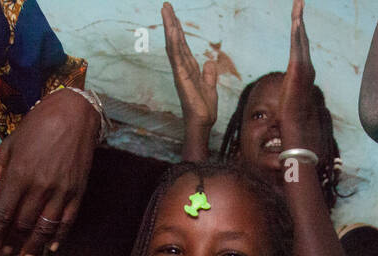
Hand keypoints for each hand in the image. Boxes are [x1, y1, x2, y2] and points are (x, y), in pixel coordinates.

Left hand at [0, 88, 99, 255]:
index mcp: (19, 174)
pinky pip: (67, 221)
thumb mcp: (9, 145)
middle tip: (4, 254)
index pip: (2, 212)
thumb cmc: (37, 127)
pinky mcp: (77, 193)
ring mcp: (60, 191)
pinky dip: (59, 236)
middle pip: (22, 224)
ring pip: (45, 227)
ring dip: (34, 246)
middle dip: (11, 242)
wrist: (74, 115)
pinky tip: (52, 247)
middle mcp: (39, 186)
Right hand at [162, 2, 217, 130]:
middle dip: (171, 22)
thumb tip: (209, 62)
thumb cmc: (204, 108)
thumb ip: (209, 74)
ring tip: (166, 10)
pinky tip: (172, 30)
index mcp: (188, 68)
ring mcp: (180, 71)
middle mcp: (182, 67)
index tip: (173, 14)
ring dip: (170, 27)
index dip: (178, 29)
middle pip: (175, 40)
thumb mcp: (210, 87)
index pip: (182, 44)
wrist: (203, 122)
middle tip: (166, 4)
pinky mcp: (181, 76)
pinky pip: (176, 56)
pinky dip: (174, 43)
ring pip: (173, 44)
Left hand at [278, 0, 319, 150]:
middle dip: (300, 17)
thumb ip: (291, 97)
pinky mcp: (298, 71)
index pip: (300, 46)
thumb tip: (288, 104)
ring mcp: (304, 68)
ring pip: (300, 38)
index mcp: (304, 72)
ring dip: (299, 18)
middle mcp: (307, 67)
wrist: (300, 132)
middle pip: (302, 36)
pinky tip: (296, 19)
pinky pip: (297, 47)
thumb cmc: (294, 123)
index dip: (299, 30)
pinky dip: (297, 32)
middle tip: (299, 0)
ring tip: (298, 2)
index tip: (297, 15)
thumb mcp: (290, 103)